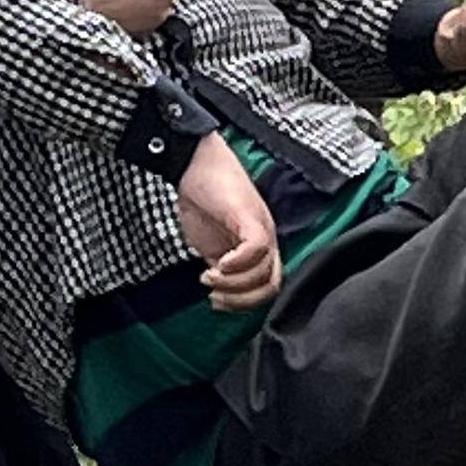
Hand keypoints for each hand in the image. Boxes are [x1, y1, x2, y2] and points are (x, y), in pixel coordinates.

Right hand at [175, 136, 279, 312]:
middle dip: (241, 301)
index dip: (243, 304)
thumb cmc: (202, 199)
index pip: (267, 287)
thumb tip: (220, 295)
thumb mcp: (212, 243)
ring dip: (233, 286)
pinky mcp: (249, 217)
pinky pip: (256, 250)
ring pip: (264, 273)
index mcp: (259, 246)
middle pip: (271, 286)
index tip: (216, 301)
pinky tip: (217, 265)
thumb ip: (222, 267)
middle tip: (214, 295)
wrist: (194, 161)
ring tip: (209, 279)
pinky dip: (237, 266)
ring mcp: (261, 227)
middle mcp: (266, 238)